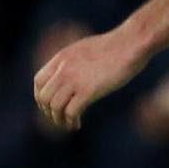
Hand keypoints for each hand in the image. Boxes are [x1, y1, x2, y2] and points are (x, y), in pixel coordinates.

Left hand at [34, 25, 148, 131]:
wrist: (131, 43)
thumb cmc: (115, 46)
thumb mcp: (85, 49)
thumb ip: (73, 61)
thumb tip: (72, 72)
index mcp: (61, 58)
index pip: (38, 81)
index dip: (40, 97)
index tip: (48, 105)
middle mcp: (63, 69)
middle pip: (43, 97)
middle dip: (48, 111)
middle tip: (58, 118)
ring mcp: (75, 80)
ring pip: (55, 107)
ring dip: (59, 120)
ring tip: (67, 124)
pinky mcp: (89, 90)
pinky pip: (71, 112)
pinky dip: (71, 121)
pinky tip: (77, 124)